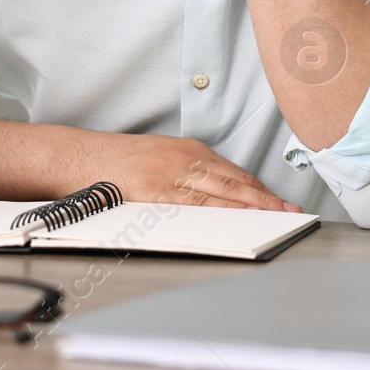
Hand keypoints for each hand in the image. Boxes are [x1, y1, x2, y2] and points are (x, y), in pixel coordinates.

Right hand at [63, 130, 300, 211]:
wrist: (79, 156)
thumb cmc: (116, 161)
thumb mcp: (159, 156)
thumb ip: (188, 171)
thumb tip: (218, 192)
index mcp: (188, 149)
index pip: (234, 171)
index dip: (259, 188)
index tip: (279, 200)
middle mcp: (184, 158)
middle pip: (234, 180)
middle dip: (265, 198)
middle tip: (290, 210)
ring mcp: (170, 174)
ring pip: (220, 192)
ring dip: (251, 206)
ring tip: (274, 217)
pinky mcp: (155, 192)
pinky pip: (193, 205)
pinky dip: (218, 212)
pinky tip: (235, 220)